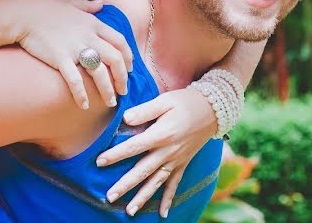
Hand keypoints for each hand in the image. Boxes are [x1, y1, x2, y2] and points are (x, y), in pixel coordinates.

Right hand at [5, 0, 133, 109]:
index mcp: (94, 23)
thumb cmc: (46, 9)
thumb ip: (89, 7)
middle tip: (123, 91)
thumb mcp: (72, 4)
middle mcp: (88, 36)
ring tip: (110, 102)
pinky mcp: (59, 58)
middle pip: (115, 59)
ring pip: (99, 72)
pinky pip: (75, 80)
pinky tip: (84, 105)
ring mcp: (74, 47)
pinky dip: (81, 94)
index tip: (130, 69)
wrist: (23, 14)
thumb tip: (102, 6)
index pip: (120, 41)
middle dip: (122, 77)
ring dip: (107, 90)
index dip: (128, 57)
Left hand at [96, 87, 216, 217]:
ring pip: (157, 182)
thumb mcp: (164, 101)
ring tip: (129, 211)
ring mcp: (176, 160)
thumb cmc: (185, 102)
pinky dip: (169, 199)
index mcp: (161, 134)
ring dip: (143, 197)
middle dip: (125, 185)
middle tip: (109, 197)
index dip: (116, 155)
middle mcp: (168, 151)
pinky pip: (175, 184)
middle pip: (143, 171)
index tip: (99, 161)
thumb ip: (144, 111)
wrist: (212, 110)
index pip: (134, 147)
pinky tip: (163, 213)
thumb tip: (125, 119)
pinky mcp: (183, 163)